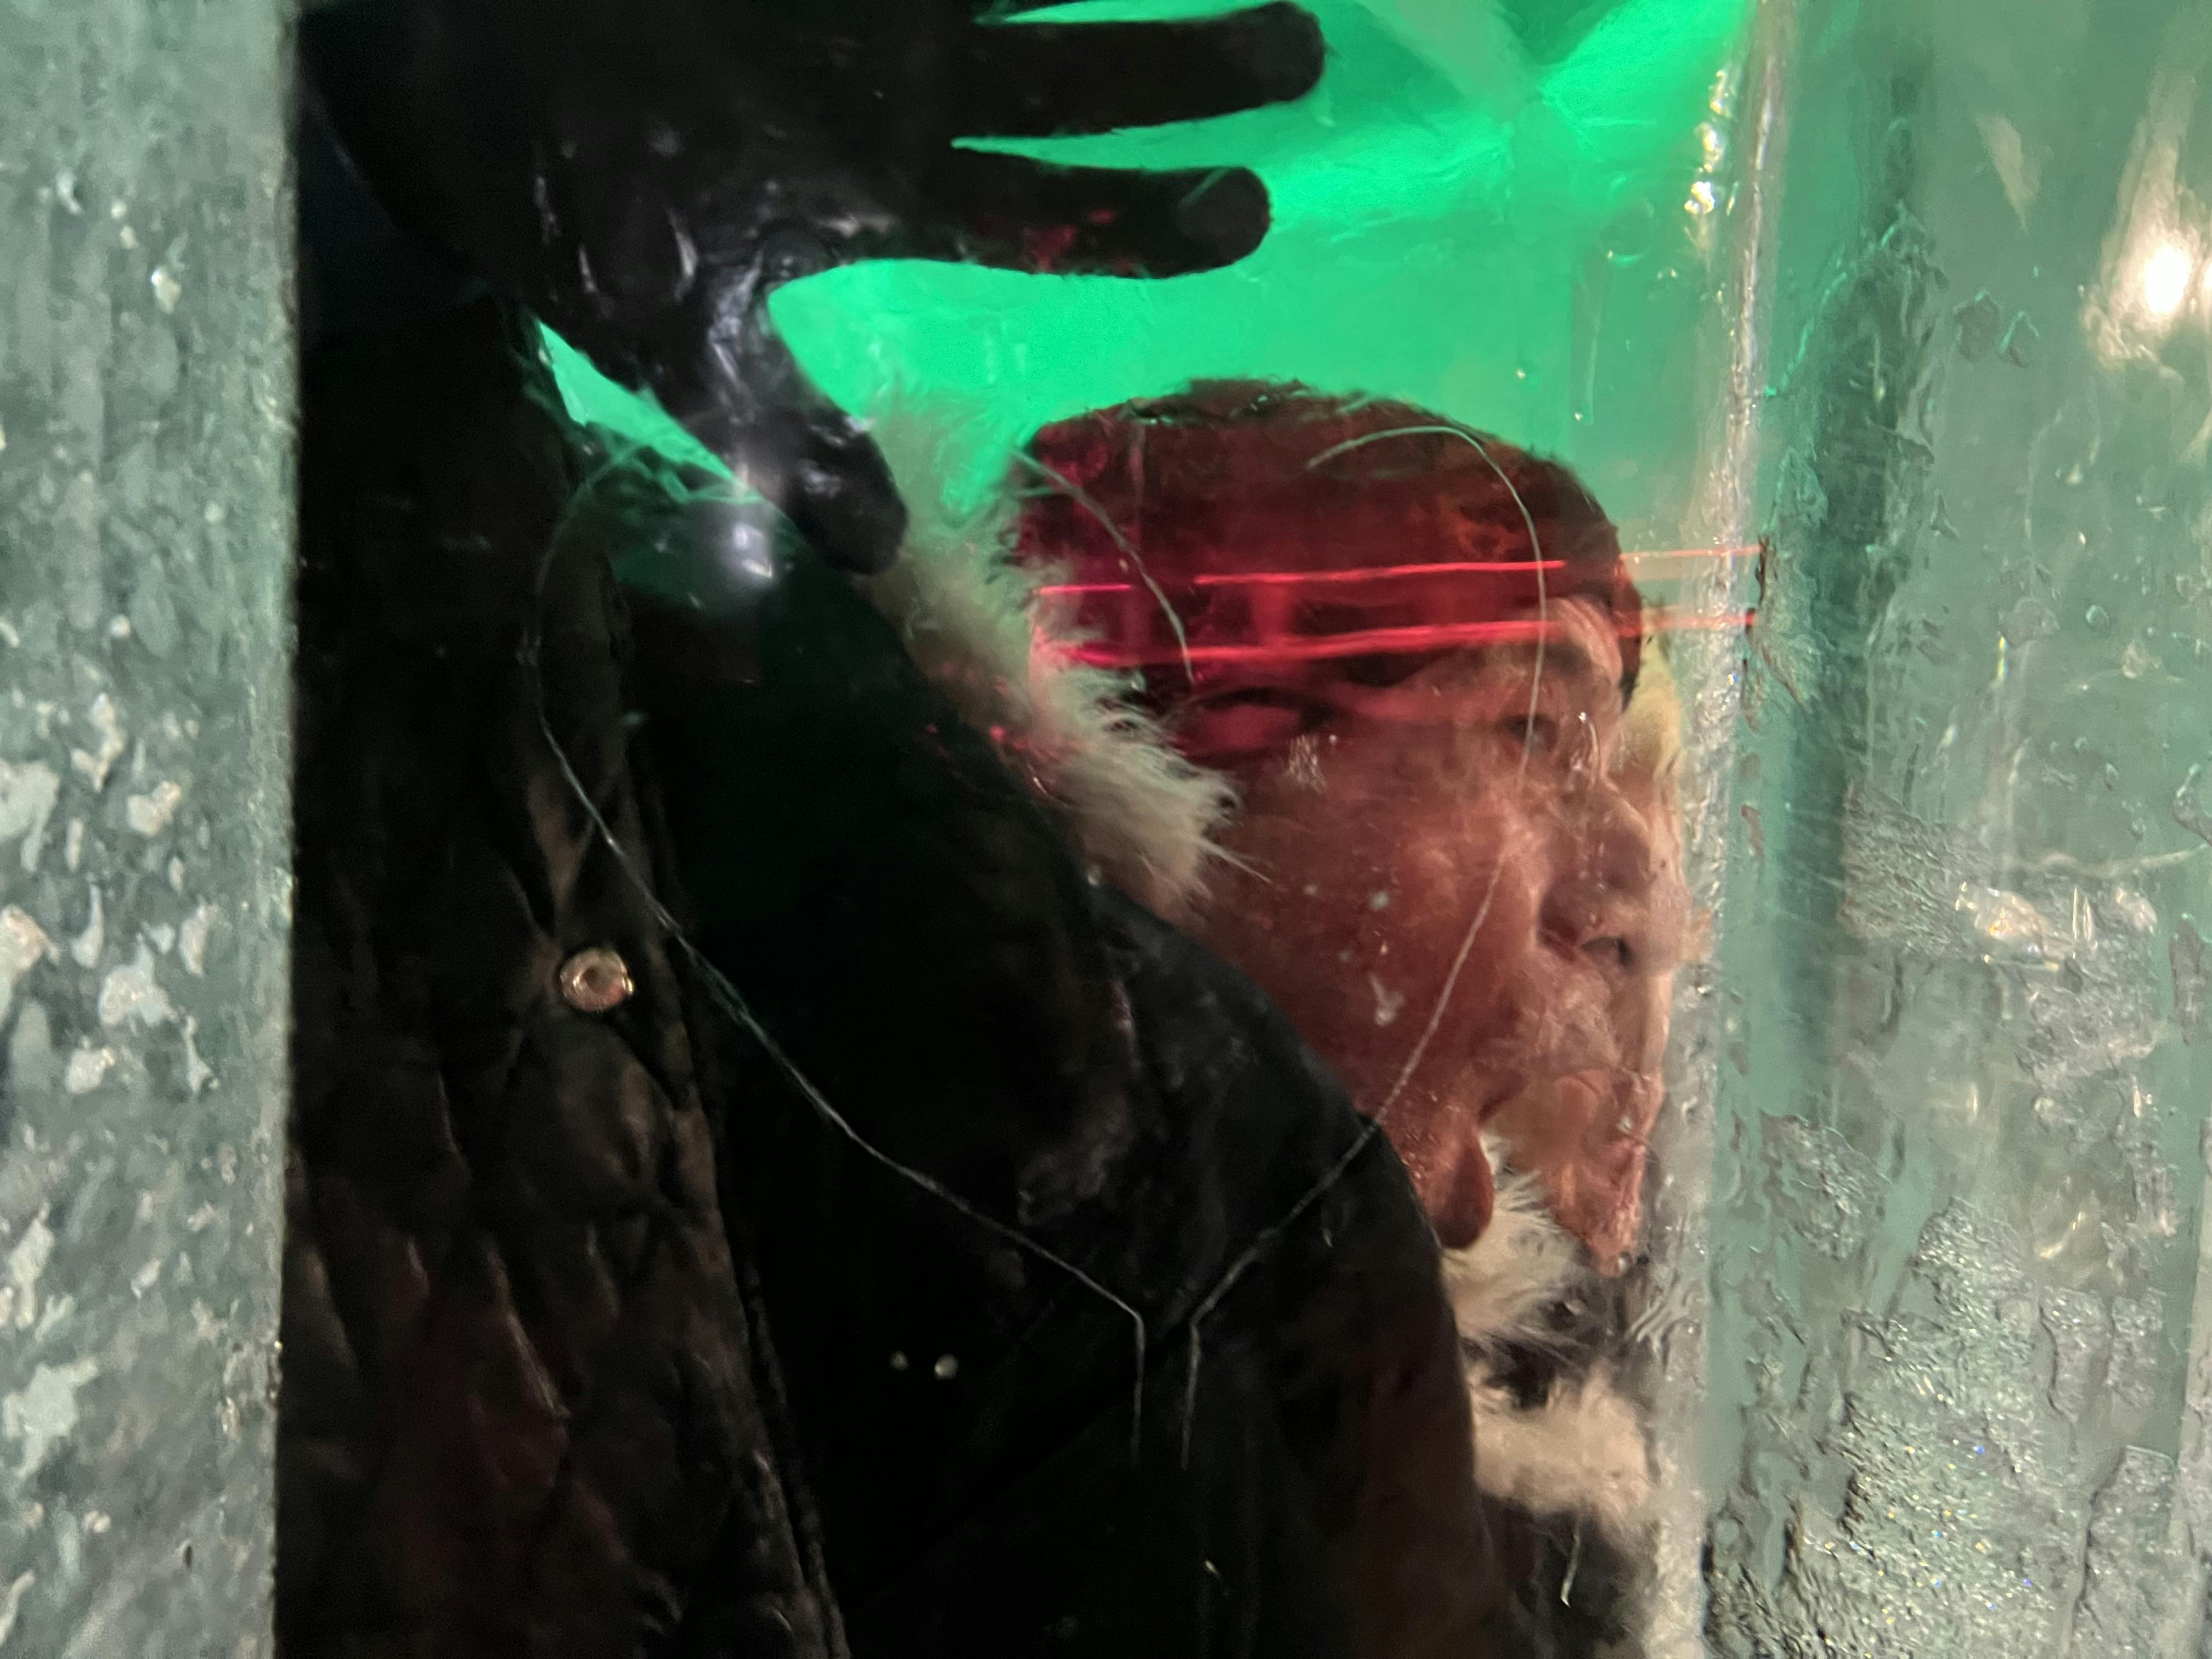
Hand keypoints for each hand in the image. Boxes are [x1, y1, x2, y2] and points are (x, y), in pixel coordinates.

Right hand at [303, 0, 1324, 572]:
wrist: (453, 90)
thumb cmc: (576, 218)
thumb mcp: (683, 352)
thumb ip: (788, 441)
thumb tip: (876, 557)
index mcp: (889, 198)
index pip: (1050, 220)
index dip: (1151, 219)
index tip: (1246, 210)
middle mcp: (905, 96)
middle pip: (1076, 88)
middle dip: (1185, 70)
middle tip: (1291, 53)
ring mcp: (869, 2)